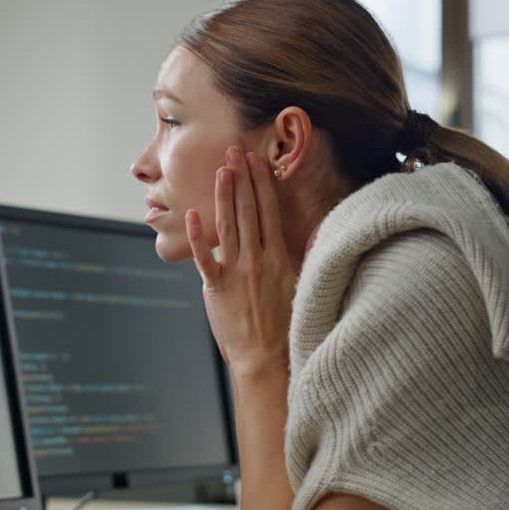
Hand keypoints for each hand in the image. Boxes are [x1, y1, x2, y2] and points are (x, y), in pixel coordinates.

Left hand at [187, 147, 294, 381]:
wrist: (268, 358)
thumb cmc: (286, 327)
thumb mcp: (302, 287)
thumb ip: (303, 257)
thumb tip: (316, 232)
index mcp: (279, 258)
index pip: (269, 211)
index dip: (261, 184)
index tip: (257, 162)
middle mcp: (258, 259)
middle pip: (248, 211)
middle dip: (241, 178)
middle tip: (234, 151)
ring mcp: (236, 272)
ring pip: (229, 226)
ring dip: (224, 196)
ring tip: (221, 170)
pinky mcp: (217, 288)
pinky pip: (205, 258)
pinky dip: (198, 236)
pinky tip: (192, 215)